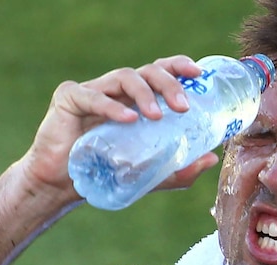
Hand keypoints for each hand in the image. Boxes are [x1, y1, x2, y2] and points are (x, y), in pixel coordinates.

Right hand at [19, 55, 216, 200]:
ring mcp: (93, 90)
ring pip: (124, 77)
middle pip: (147, 71)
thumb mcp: (152, 174)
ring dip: (145, 93)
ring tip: (157, 116)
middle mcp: (117, 90)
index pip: (160, 72)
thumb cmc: (106, 173)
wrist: (64, 187)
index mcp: (136, 99)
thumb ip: (181, 168)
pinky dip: (112, 107)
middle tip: (183, 107)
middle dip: (169, 84)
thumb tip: (213, 157)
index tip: (198, 73)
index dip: (179, 66)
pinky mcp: (69, 97)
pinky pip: (92, 96)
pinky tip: (128, 119)